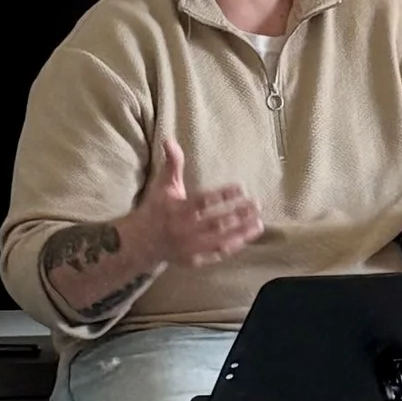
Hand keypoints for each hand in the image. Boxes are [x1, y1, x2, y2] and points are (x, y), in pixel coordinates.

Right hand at [129, 135, 263, 272]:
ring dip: (241, 233)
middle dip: (239, 214)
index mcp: (176, 210)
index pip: (203, 201)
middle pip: (215, 223)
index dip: (222, 195)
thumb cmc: (156, 209)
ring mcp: (189, 248)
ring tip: (260, 223)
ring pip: (220, 241)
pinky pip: (217, 255)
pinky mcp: (193, 261)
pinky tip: (248, 238)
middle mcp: (183, 230)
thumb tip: (169, 139)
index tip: (241, 188)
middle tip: (258, 204)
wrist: (142, 242)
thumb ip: (172, 164)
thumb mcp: (162, 185)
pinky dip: (233, 248)